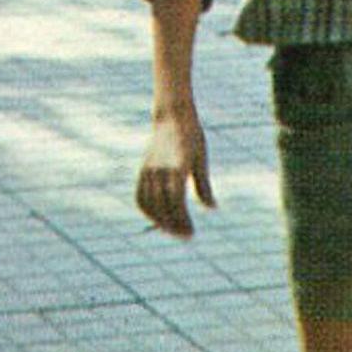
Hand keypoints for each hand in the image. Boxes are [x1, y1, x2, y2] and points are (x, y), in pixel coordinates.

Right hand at [135, 102, 214, 236]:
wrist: (172, 114)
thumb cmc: (191, 137)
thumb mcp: (201, 160)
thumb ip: (204, 186)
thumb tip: (212, 208)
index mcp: (177, 167)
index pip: (176, 202)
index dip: (182, 221)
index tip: (191, 233)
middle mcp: (160, 169)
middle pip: (161, 206)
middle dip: (172, 226)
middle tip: (185, 236)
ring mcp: (149, 168)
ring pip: (148, 203)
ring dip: (159, 220)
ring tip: (172, 229)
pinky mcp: (143, 168)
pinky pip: (139, 194)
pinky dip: (146, 209)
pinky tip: (157, 216)